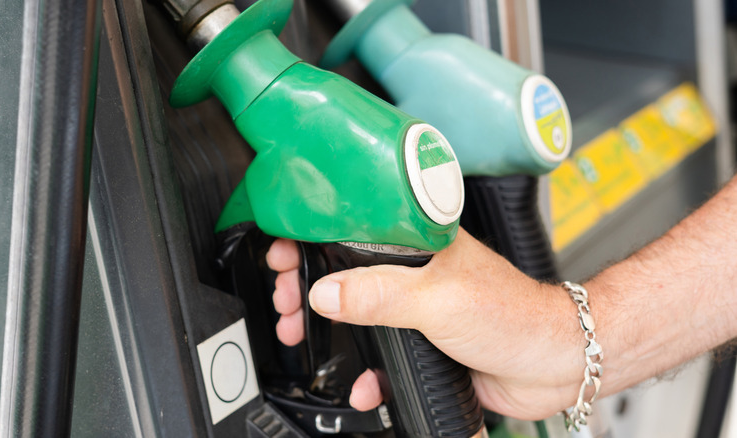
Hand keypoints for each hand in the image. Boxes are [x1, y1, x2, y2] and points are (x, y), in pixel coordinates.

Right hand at [266, 228, 583, 420]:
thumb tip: (326, 293)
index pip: (351, 229)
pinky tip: (363, 383)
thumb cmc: (512, 314)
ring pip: (358, 313)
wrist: (552, 364)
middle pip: (344, 273)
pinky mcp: (424, 341)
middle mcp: (415, 271)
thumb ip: (378, 294)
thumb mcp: (437, 298)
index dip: (311, 239)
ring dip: (327, 328)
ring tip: (302, 334)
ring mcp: (417, 307)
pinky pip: (382, 351)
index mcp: (417, 242)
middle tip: (286, 303)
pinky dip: (365, 368)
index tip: (283, 256)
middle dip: (308, 288)